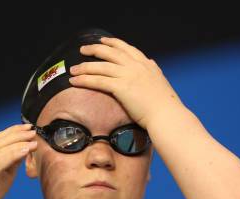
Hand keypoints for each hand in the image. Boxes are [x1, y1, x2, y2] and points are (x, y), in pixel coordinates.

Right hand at [0, 124, 36, 198]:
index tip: (27, 128)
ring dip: (20, 142)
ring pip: (3, 147)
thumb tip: (24, 151)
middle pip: (1, 139)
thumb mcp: (2, 175)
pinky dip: (15, 153)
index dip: (14, 131)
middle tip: (33, 130)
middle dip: (19, 134)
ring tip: (33, 138)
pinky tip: (26, 149)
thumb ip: (11, 163)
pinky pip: (2, 159)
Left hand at [68, 36, 182, 129]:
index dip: (113, 43)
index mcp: (146, 64)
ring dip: (84, 66)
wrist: (166, 115)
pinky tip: (75, 81)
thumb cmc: (165, 106)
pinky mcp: (121, 87)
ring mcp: (128, 75)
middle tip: (83, 49)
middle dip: (94, 49)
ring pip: (101, 66)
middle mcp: (136, 66)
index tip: (103, 41)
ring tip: (73, 69)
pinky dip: (84, 80)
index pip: (126, 48)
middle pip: (110, 53)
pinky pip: (98, 80)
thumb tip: (151, 63)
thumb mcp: (160, 82)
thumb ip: (153, 71)